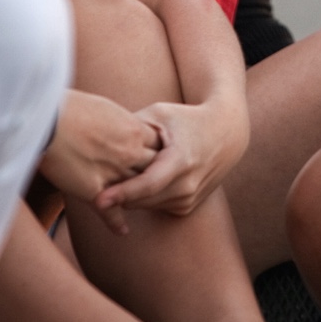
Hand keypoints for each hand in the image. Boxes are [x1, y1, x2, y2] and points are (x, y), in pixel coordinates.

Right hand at [39, 90, 161, 234]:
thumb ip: (119, 121)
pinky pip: (111, 211)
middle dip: (159, 178)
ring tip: (144, 207)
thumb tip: (122, 125)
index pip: (161, 147)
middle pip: (154, 171)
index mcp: (134, 130)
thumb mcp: (106, 108)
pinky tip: (122, 231)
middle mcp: (129, 153)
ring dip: (140, 200)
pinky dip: (117, 223)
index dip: (162, 155)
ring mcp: (113, 173)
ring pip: (137, 192)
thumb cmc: (71, 108)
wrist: (49, 120)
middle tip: (162, 187)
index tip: (163, 161)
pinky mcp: (93, 190)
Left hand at [96, 96, 249, 216]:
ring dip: (128, 196)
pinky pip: (154, 207)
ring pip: (145, 206)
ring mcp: (189, 198)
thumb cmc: (186, 119)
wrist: (226, 134)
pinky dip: (143, 197)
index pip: (148, 184)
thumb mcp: (160, 114)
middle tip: (94, 182)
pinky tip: (140, 179)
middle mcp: (188, 184)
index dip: (122, 193)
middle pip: (141, 199)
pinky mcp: (187, 207)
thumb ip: (131, 127)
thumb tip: (100, 138)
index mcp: (181, 159)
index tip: (98, 201)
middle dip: (116, 194)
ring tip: (117, 176)